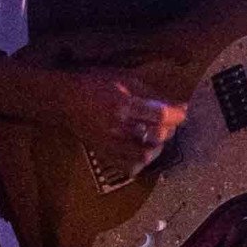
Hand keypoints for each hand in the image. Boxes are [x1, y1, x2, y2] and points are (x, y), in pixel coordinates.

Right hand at [0, 62, 182, 161]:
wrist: (65, 101)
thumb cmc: (95, 84)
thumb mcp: (125, 79)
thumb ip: (153, 94)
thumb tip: (180, 105)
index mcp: (124, 105)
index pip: (161, 116)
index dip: (178, 115)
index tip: (182, 112)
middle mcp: (118, 127)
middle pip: (157, 135)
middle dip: (170, 129)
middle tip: (168, 122)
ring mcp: (110, 144)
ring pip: (146, 154)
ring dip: (157, 146)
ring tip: (156, 136)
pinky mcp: (104, 154)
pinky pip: (130, 166)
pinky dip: (141, 161)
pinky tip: (141, 149)